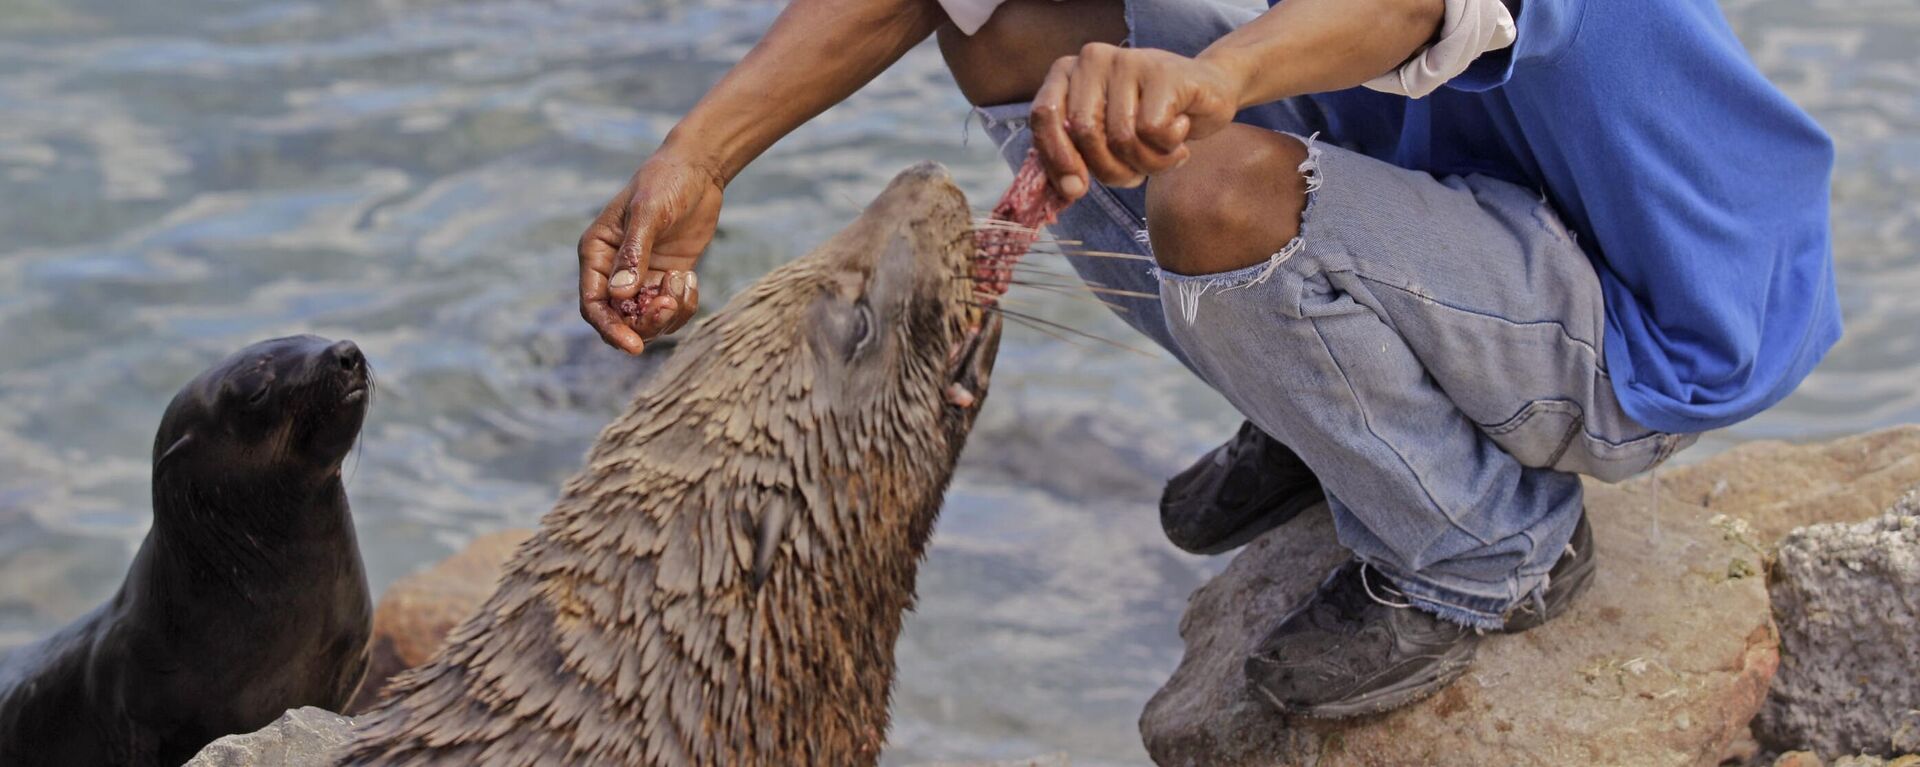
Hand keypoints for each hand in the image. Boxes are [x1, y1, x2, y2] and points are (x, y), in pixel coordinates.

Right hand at [578, 153, 724, 353]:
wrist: (697, 169)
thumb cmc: (665, 182)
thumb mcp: (648, 213)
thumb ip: (634, 254)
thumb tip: (620, 296)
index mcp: (597, 253)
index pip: (593, 305)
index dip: (609, 329)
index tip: (634, 346)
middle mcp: (614, 269)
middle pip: (620, 319)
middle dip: (645, 322)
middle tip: (670, 304)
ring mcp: (642, 276)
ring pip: (647, 320)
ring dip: (668, 314)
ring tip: (684, 282)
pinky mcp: (667, 277)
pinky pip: (671, 309)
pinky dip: (684, 305)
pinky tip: (691, 279)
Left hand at [1030, 43, 1244, 200]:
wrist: (1209, 93)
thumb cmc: (1152, 120)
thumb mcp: (1106, 139)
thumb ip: (1078, 158)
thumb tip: (1068, 190)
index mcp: (1068, 72)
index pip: (1043, 115)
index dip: (1055, 157)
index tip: (1075, 189)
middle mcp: (1093, 59)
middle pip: (1084, 133)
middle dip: (1111, 169)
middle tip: (1136, 175)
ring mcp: (1128, 61)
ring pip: (1121, 137)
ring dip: (1147, 163)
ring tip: (1164, 153)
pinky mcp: (1162, 72)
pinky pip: (1152, 131)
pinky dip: (1169, 149)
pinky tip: (1181, 132)